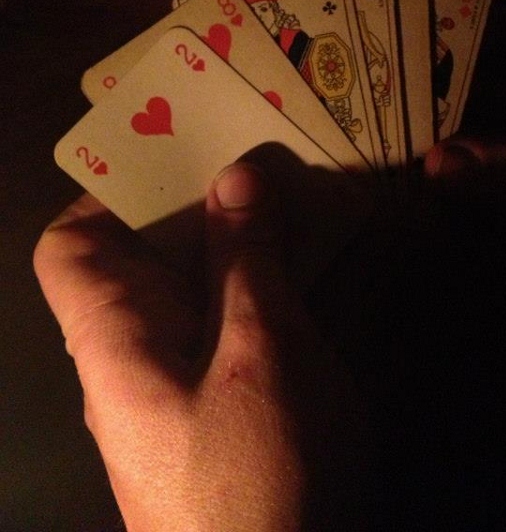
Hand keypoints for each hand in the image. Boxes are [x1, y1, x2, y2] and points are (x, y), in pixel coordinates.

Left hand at [34, 163, 368, 531]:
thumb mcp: (264, 350)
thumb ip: (248, 260)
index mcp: (113, 339)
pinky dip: (257, 294)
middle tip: (260, 160)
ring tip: (294, 201)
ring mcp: (176, 392)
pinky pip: (223, 333)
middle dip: (197, 208)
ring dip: (238, 248)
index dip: (112, 194)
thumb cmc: (263, 473)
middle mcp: (131, 362)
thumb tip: (233, 177)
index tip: (180, 156)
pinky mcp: (218, 415)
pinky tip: (310, 277)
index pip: (71, 249)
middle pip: (142, 262)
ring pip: (191, 296)